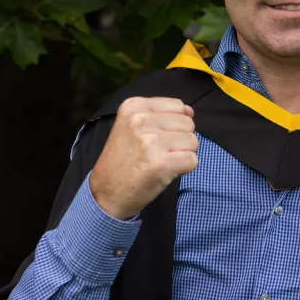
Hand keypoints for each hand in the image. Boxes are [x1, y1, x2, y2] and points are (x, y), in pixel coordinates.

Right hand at [89, 97, 198, 220]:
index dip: (174, 124)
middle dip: (180, 140)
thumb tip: (190, 111)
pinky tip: (165, 172)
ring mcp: (151, 141)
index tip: (155, 137)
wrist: (106, 193)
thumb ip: (162, 115)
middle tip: (158, 153)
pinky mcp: (162, 163)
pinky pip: (193, 160)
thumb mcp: (132, 127)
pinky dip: (184, 169)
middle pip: (188, 124)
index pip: (177, 106)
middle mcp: (141, 120)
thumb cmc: (122, 160)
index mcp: (133, 106)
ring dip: (182, 154)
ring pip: (193, 141)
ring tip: (160, 161)